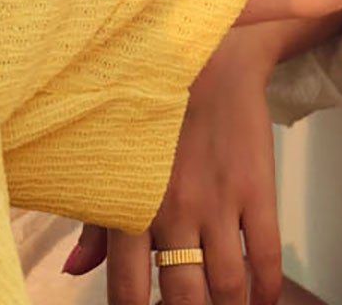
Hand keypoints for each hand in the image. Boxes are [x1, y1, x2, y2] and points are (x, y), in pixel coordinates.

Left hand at [67, 22, 286, 303]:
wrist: (212, 59)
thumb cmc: (155, 111)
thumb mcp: (113, 163)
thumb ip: (95, 224)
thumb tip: (75, 271)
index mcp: (131, 208)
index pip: (129, 289)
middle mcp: (174, 212)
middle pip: (185, 296)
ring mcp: (220, 202)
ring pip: (227, 284)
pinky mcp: (258, 189)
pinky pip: (266, 253)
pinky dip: (266, 287)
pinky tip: (263, 299)